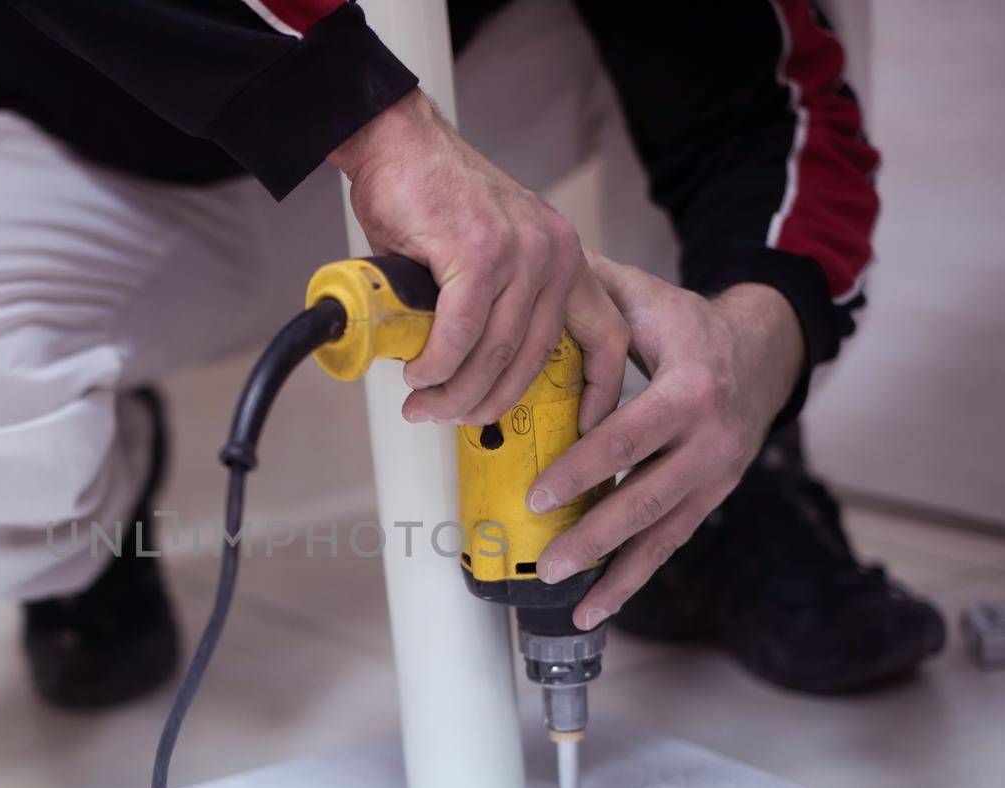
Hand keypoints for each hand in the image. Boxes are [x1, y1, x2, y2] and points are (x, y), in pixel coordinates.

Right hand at [328, 90, 628, 430]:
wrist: (396, 143)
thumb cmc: (431, 201)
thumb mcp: (487, 258)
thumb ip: (498, 308)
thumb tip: (477, 376)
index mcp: (565, 259)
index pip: (608, 335)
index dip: (601, 391)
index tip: (585, 428)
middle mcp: (555, 255)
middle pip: (535, 360)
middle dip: (488, 405)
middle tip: (449, 419)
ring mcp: (521, 252)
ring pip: (495, 354)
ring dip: (454, 392)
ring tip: (423, 404)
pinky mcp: (480, 252)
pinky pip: (461, 334)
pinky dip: (436, 363)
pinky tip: (418, 373)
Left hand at [530, 251, 806, 629]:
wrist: (762, 351)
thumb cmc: (687, 324)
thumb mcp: (647, 298)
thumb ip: (592, 290)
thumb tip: (528, 273)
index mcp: (691, 390)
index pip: (628, 439)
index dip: (582, 470)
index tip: (537, 495)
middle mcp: (712, 441)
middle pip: (646, 499)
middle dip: (594, 537)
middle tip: (546, 563)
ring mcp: (717, 477)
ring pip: (661, 534)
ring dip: (615, 574)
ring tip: (571, 603)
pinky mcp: (711, 499)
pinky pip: (670, 544)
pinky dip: (634, 579)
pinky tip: (597, 607)